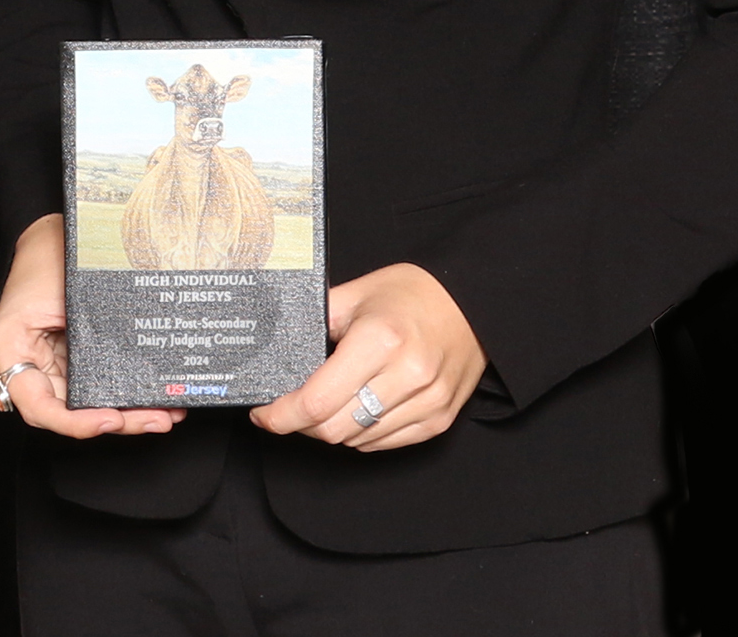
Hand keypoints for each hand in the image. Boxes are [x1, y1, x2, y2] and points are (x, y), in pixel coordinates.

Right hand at [0, 213, 187, 440]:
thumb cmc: (47, 252)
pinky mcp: (67, 359)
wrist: (48, 233)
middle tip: (155, 419)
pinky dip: (123, 394)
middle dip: (116, 421)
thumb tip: (132, 368)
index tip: (110, 418)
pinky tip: (154, 398)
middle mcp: (25, 364)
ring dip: (126, 413)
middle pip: (68, 412)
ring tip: (163, 413)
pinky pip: (94, 386)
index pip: (38, 406)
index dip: (76, 422)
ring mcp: (48, 364)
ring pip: (85, 405)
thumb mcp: (65, 290)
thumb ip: (86, 331)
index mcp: (10, 347)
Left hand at [251, 261, 485, 450]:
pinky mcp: (439, 419)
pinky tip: (357, 408)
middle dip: (302, 425)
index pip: (317, 401)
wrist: (473, 303)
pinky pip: (384, 443)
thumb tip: (277, 349)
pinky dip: (361, 433)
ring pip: (357, 440)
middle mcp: (407, 375)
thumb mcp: (356, 294)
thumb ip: (315, 320)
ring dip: (332, 429)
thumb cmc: (413, 294)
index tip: (264, 414)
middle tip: (291, 409)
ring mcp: (427, 402)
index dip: (282, 415)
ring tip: (327, 403)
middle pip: (334, 429)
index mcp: (380, 340)